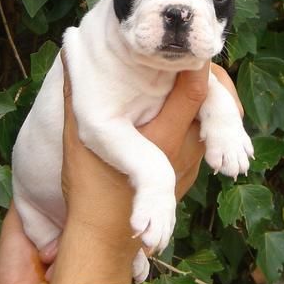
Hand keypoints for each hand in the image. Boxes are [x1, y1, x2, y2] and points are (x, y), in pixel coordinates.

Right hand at [59, 58, 242, 248]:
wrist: (105, 236)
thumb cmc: (90, 187)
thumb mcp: (76, 135)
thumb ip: (75, 90)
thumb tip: (68, 48)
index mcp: (163, 134)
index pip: (197, 89)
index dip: (197, 63)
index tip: (186, 47)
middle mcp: (187, 148)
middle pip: (215, 103)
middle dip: (206, 77)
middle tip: (187, 59)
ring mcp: (193, 162)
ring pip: (211, 120)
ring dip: (201, 97)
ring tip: (181, 78)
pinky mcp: (190, 172)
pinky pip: (202, 136)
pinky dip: (195, 118)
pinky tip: (173, 110)